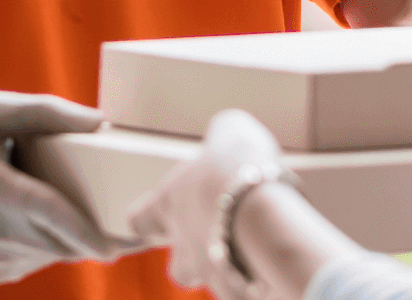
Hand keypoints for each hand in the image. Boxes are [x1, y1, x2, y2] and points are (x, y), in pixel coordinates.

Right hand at [0, 89, 136, 283]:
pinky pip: (41, 258)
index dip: (86, 229)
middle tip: (146, 225)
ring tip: (116, 218)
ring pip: (54, 253)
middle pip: (59, 240)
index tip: (121, 242)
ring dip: (86, 240)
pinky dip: (60, 243)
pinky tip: (68, 222)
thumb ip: (45, 111)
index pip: (45, 213)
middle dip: (104, 236)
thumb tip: (100, 123)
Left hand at [128, 109, 286, 296]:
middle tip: (220, 236)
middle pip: (177, 264)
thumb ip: (223, 132)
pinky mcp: (236, 292)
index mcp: (169, 204)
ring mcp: (208, 273)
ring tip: (252, 251)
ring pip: (210, 279)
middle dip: (196, 255)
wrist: (263, 218)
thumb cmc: (238, 170)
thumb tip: (227, 129)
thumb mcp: (232, 131)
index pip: (139, 219)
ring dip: (226, 267)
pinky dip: (253, 278)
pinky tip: (273, 263)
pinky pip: (242, 289)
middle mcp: (182, 245)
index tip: (159, 216)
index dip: (149, 219)